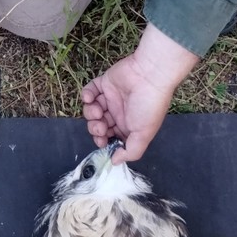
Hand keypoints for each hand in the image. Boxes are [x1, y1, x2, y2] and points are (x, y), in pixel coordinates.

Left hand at [81, 25, 199, 161]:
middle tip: (100, 125)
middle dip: (95, 129)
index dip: (102, 141)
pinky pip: (89, 92)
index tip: (102, 140)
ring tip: (98, 110)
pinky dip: (86, 96)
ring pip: (91, 111)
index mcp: (128, 127)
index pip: (109, 138)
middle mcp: (118, 114)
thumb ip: (130, 152)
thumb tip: (115, 161)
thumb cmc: (149, 106)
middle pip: (98, 126)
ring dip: (90, 113)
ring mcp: (110, 98)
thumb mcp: (143, 135)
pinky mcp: (104, 83)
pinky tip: (90, 98)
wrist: (150, 75)